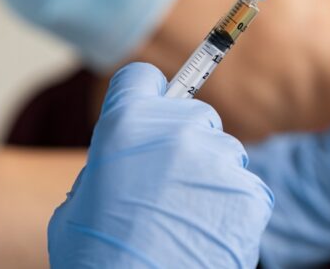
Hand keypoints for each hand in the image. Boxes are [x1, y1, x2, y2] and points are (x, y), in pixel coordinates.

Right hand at [48, 63, 273, 268]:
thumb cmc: (98, 258)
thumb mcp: (81, 199)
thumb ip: (111, 163)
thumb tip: (130, 157)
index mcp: (125, 125)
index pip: (142, 78)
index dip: (145, 96)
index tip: (151, 110)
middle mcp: (176, 131)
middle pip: (196, 115)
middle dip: (186, 142)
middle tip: (168, 184)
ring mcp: (216, 160)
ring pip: (225, 152)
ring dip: (212, 176)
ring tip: (187, 217)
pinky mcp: (248, 192)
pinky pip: (247, 187)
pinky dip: (233, 208)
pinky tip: (209, 232)